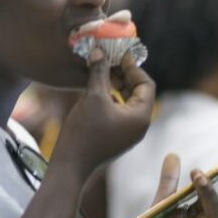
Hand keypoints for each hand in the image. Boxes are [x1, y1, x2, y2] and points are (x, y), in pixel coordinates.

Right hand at [54, 51, 154, 181]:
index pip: (146, 84)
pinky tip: (95, 90)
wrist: (70, 165)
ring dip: (115, 85)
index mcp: (141, 117)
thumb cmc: (84, 132)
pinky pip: (118, 112)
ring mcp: (128, 134)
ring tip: (100, 72)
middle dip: (124, 75)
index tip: (119, 55)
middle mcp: (139, 126)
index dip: (133, 67)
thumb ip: (99, 72)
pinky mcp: (116, 137)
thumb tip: (99, 51)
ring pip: (127, 102)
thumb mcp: (93, 97)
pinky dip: (110, 98)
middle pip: (138, 92)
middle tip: (108, 60)